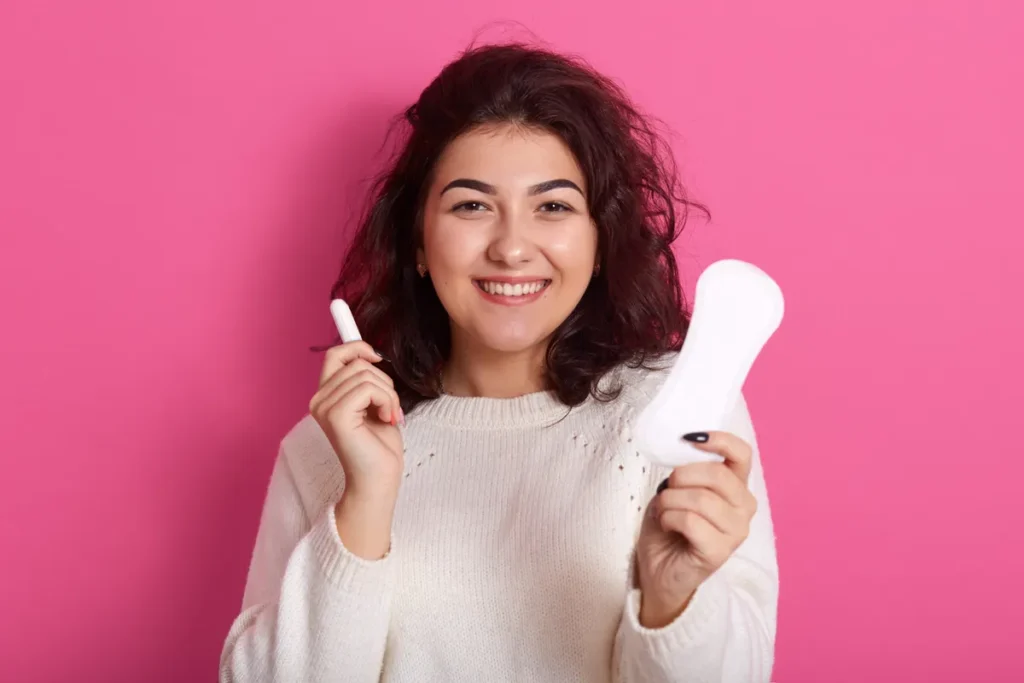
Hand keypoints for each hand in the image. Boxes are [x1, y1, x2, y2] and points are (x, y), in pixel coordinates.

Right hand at [309, 341, 403, 557]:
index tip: (377, 356)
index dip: (357, 347)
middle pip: (356, 362)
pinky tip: (388, 420)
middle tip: (390, 408)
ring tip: (390, 416)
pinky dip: (386, 400)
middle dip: (384, 382)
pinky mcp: (336, 416)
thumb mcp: (374, 403)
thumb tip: (370, 351)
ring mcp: (324, 407)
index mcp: (325, 396)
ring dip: (388, 394)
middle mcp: (318, 400)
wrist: (379, 480)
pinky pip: (368, 388)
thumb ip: (366, 380)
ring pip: (365, 374)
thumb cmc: (379, 446)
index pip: (335, 354)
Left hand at [634, 431, 756, 627]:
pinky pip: (690, 521)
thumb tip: (684, 449)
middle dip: (682, 476)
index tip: (690, 439)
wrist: (659, 571)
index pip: (742, 453)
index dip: (719, 440)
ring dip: (670, 501)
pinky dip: (669, 518)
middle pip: (717, 474)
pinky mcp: (719, 552)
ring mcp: (736, 532)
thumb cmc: (670, 527)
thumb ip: (688, 471)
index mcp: (736, 487)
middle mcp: (744, 508)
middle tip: (667, 489)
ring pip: (701, 498)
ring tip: (664, 511)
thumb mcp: (677, 490)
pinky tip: (667, 526)